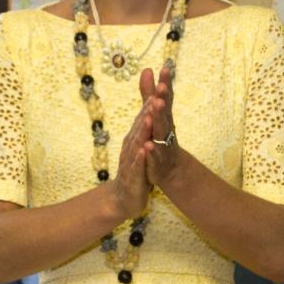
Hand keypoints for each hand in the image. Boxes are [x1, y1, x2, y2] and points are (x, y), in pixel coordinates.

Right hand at [110, 94, 152, 220]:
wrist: (123, 198)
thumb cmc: (135, 169)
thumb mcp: (140, 146)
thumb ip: (144, 125)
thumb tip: (150, 105)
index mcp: (134, 138)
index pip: (143, 117)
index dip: (151, 102)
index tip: (160, 85)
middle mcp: (130, 146)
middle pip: (139, 126)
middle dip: (147, 111)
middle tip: (155, 95)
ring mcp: (131, 161)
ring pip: (137, 143)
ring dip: (142, 131)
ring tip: (148, 118)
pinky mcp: (133, 177)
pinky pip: (137, 166)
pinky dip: (140, 157)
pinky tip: (145, 149)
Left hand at [139, 66, 180, 186]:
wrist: (169, 169)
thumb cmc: (161, 136)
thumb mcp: (156, 114)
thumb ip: (150, 93)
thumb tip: (147, 69)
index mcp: (164, 116)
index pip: (165, 98)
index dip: (165, 84)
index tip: (164, 68)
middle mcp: (166, 128)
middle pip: (164, 112)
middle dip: (163, 99)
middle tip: (162, 87)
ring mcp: (163, 144)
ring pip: (160, 131)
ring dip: (158, 120)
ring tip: (156, 108)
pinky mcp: (157, 161)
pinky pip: (154, 155)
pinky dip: (152, 151)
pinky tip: (148, 145)